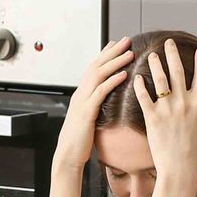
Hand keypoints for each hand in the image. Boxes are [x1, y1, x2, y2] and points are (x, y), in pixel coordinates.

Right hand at [56, 37, 134, 169]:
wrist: (67, 156)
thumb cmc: (79, 141)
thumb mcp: (89, 120)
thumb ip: (95, 107)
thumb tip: (105, 103)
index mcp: (82, 95)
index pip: (94, 68)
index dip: (106, 54)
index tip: (118, 44)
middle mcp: (80, 94)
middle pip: (97, 66)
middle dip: (112, 51)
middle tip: (126, 40)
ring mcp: (82, 102)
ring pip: (99, 75)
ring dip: (115, 62)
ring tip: (129, 53)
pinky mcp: (86, 112)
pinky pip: (100, 92)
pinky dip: (112, 81)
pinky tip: (123, 74)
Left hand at [134, 39, 196, 174]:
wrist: (178, 165)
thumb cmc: (195, 148)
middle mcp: (183, 103)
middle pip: (178, 71)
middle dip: (173, 54)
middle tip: (168, 42)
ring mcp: (167, 109)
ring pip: (160, 80)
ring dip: (156, 64)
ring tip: (152, 55)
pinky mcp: (152, 117)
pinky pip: (144, 97)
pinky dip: (140, 85)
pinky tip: (137, 76)